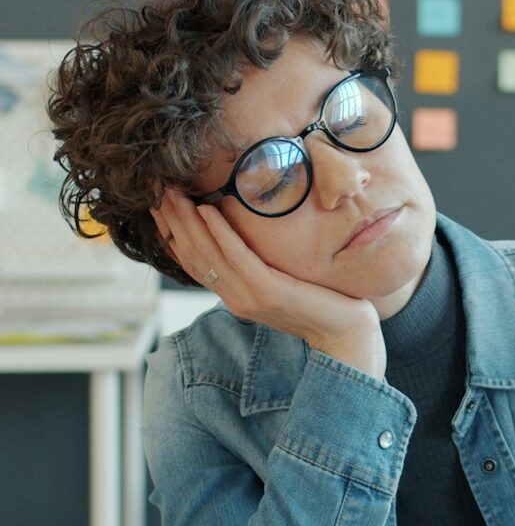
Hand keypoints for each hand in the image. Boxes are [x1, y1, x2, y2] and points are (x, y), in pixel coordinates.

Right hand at [152, 190, 386, 378]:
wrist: (346, 333)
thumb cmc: (320, 304)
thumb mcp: (280, 286)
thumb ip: (258, 270)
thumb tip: (244, 243)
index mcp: (234, 296)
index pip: (192, 263)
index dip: (172, 235)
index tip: (158, 207)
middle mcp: (236, 298)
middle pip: (193, 256)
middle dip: (173, 222)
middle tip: (157, 192)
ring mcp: (250, 297)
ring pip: (208, 255)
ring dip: (188, 222)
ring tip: (175, 195)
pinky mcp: (269, 292)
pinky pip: (238, 258)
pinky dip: (220, 234)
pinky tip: (207, 211)